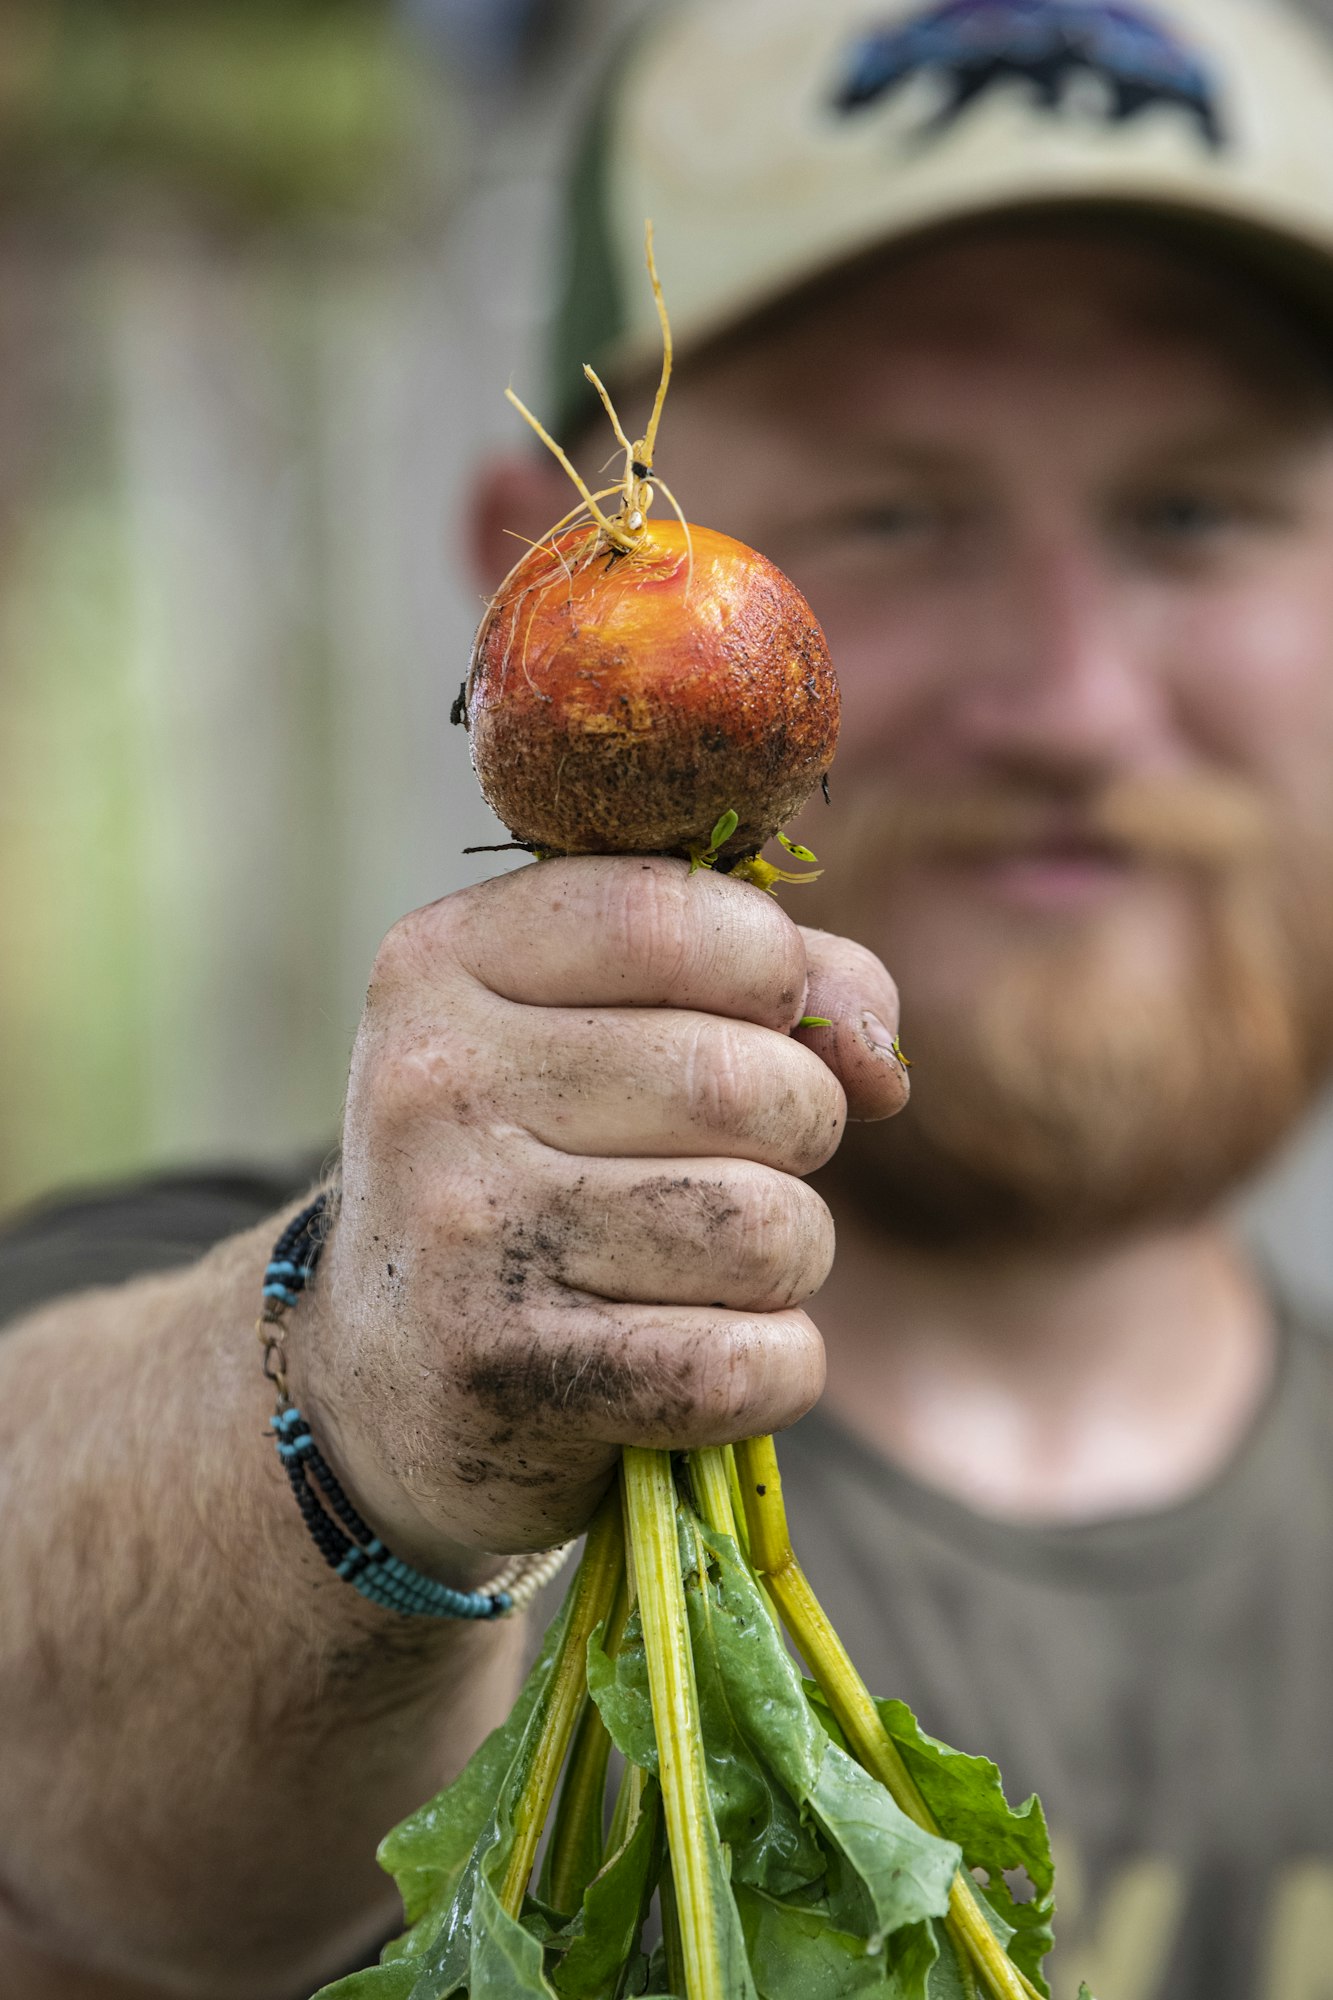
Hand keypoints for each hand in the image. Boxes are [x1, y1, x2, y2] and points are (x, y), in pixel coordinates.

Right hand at [301, 857, 907, 1569]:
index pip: (675, 917)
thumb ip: (762, 982)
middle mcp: (435, 1089)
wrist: (381, 1375)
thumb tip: (881, 1060)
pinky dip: (775, 1365)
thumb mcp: (591, 1025)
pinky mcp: (515, 1378)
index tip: (762, 1020)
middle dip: (802, 1127)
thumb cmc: (530, 1163)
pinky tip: (708, 1354)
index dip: (775, 970)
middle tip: (743, 1159)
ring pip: (766, 1227)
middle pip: (746, 1083)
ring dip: (790, 1254)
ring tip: (716, 1259)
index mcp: (441, 964)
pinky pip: (750, 1362)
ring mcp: (467, 1239)